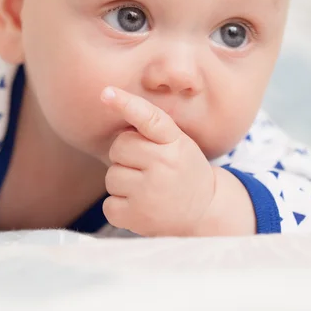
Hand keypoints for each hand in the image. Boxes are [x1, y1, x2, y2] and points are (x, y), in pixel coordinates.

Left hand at [100, 87, 214, 235]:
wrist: (204, 213)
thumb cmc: (183, 170)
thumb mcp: (178, 143)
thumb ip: (151, 129)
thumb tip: (111, 107)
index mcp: (175, 142)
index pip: (150, 118)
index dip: (126, 103)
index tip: (107, 92)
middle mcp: (163, 165)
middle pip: (119, 147)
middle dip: (126, 155)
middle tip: (145, 166)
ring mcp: (149, 193)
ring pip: (111, 176)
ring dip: (123, 182)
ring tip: (145, 188)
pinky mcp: (137, 218)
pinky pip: (108, 204)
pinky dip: (119, 206)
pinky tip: (139, 206)